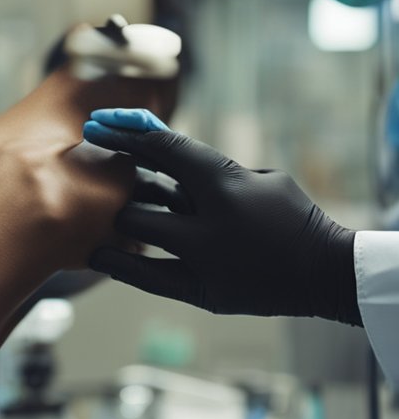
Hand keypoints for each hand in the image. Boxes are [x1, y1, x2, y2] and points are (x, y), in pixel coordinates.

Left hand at [81, 108, 360, 324]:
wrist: (326, 272)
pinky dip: (121, 263)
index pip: (163, 149)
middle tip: (98, 178)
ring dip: (117, 222)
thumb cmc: (289, 214)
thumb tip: (156, 155)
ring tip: (92, 217)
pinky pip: (147, 278)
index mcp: (226, 184)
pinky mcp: (203, 292)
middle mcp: (209, 223)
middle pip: (137, 200)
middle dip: (116, 188)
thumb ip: (207, 170)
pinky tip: (98, 254)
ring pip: (139, 234)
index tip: (96, 126)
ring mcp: (204, 261)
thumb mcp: (256, 178)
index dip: (125, 134)